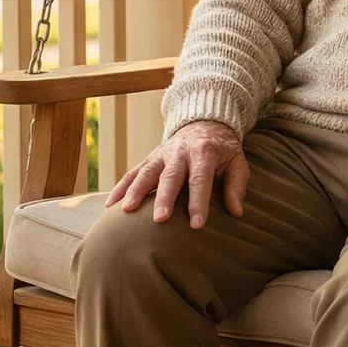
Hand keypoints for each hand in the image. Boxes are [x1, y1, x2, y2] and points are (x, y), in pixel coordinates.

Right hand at [104, 120, 249, 227]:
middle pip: (170, 175)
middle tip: (159, 219)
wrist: (205, 122)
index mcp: (204, 152)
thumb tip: (237, 211)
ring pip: (146, 172)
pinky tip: (110, 206)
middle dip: (164, 197)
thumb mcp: (237, 162)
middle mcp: (180, 151)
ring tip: (127, 211)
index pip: (200, 179)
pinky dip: (120, 188)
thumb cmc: (223, 150)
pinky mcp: (150, 158)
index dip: (198, 202)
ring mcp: (161, 154)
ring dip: (135, 191)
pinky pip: (132, 172)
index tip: (196, 224)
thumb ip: (236, 185)